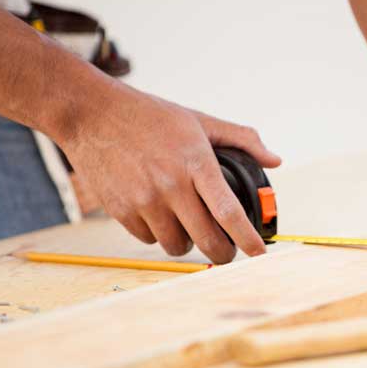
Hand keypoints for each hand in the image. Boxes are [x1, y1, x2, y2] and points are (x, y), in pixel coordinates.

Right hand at [60, 85, 280, 263]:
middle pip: (207, 240)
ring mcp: (144, 201)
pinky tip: (159, 216)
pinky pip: (149, 240)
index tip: (259, 252)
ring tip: (188, 226)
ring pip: (177, 245)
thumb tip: (274, 160)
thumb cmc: (150, 117)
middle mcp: (171, 185)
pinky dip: (159, 234)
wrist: (92, 114)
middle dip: (223, 253)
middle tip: (227, 251)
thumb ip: (241, 139)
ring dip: (188, 243)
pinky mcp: (121, 211)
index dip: (247, 239)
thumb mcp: (198, 120)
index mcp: (195, 163)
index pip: (228, 212)